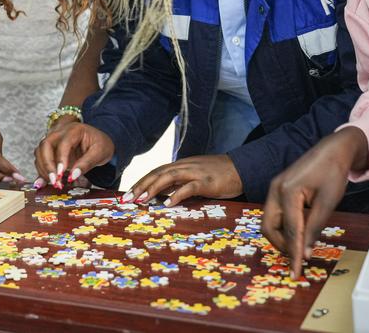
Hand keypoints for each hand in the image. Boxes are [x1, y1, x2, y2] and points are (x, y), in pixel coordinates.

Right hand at [35, 121, 113, 188]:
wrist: (98, 141)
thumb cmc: (100, 144)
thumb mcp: (100, 153)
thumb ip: (86, 163)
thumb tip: (73, 176)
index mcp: (74, 130)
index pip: (63, 143)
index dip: (60, 159)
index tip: (61, 174)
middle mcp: (60, 133)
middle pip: (45, 145)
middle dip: (47, 164)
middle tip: (55, 180)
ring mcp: (53, 140)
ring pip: (39, 152)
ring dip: (43, 169)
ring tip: (54, 183)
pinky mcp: (50, 150)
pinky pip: (40, 159)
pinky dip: (41, 171)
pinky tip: (42, 183)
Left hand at [123, 154, 242, 205]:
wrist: (242, 167)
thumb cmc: (219, 174)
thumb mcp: (196, 176)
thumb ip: (181, 182)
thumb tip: (163, 195)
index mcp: (182, 165)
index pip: (156, 171)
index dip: (141, 181)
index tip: (128, 193)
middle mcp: (185, 166)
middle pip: (158, 173)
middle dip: (141, 185)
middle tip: (127, 199)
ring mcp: (196, 173)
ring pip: (169, 177)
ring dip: (153, 188)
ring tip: (141, 199)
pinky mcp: (207, 182)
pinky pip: (189, 187)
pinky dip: (177, 194)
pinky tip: (167, 203)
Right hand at [263, 127, 368, 277]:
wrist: (332, 150)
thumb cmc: (332, 173)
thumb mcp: (327, 203)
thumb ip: (314, 228)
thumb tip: (304, 253)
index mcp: (287, 192)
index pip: (290, 231)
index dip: (294, 253)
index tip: (296, 272)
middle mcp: (275, 190)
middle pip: (268, 227)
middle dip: (281, 245)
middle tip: (298, 257)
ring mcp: (274, 188)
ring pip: (269, 221)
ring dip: (282, 236)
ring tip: (300, 245)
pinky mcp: (278, 189)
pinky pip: (275, 213)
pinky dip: (284, 226)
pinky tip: (299, 230)